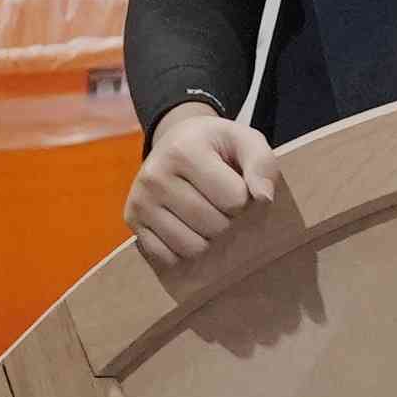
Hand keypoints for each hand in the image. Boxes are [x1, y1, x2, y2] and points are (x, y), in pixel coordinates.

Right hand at [130, 103, 277, 272]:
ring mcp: (140, 201)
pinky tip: (188, 228)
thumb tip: (264, 199)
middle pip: (214, 226)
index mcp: (183, 151)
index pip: (234, 199)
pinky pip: (168, 257)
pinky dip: (185, 250)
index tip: (235, 184)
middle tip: (220, 201)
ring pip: (193, 247)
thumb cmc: (216, 145)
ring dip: (209, 238)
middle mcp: (155, 176)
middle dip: (228, 220)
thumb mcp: (245, 140)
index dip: (244, 198)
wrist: (175, 140)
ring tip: (206, 214)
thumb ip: (262, 163)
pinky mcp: (132, 221)